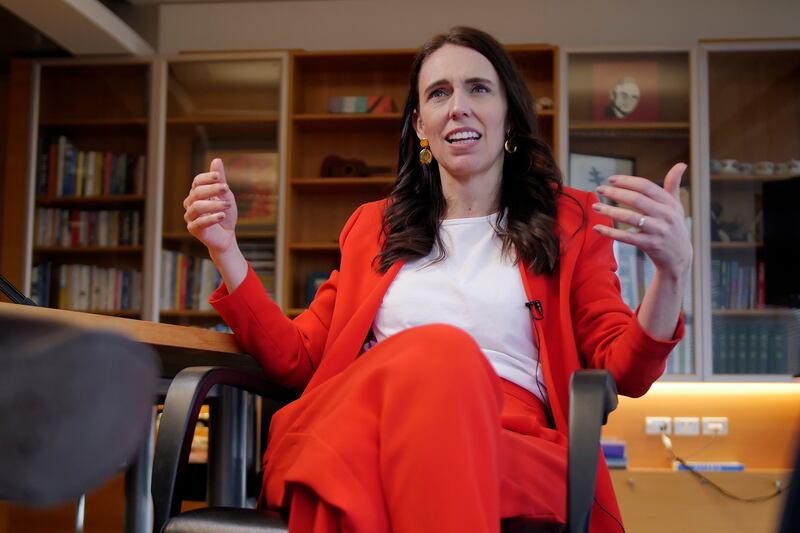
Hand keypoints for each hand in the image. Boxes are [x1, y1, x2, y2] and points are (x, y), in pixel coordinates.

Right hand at [183, 158, 238, 254]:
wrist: (226, 236)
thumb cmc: (225, 214)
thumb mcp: (225, 195)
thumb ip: (220, 180)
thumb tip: (216, 159)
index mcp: (197, 194)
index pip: (197, 181)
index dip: (207, 177)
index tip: (219, 177)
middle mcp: (190, 204)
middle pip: (197, 192)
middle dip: (212, 189)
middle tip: (226, 189)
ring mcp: (190, 217)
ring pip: (197, 207)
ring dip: (214, 204)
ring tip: (228, 205)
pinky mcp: (193, 229)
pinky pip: (199, 222)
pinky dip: (212, 218)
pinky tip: (222, 216)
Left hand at [592, 162, 692, 279]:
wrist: (679, 257)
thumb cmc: (673, 226)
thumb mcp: (676, 206)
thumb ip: (673, 185)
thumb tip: (681, 164)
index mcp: (669, 203)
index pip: (646, 186)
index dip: (627, 181)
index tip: (610, 179)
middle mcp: (665, 215)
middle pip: (636, 200)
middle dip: (615, 193)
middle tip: (599, 189)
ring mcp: (657, 231)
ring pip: (630, 218)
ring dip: (610, 211)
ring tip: (595, 206)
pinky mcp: (650, 245)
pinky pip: (626, 237)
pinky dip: (610, 233)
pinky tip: (597, 228)